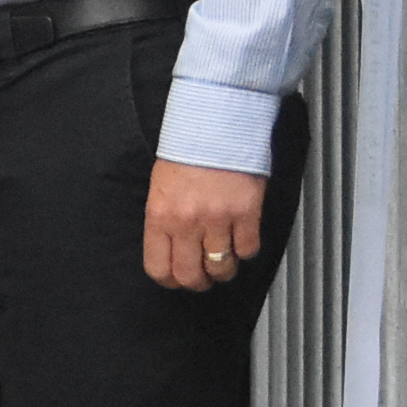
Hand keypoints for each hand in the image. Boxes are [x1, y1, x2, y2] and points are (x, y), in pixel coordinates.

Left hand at [143, 161, 268, 292]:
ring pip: (222, 268)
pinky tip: (241, 238)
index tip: (177, 278)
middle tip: (205, 276)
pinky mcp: (246, 213)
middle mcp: (187, 222)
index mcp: (159, 215)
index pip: (159, 268)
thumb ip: (164, 220)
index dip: (170, 280)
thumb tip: (172, 249)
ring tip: (224, 260)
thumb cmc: (187, 151)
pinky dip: (246, 250)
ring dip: (224, 269)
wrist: (215, 124)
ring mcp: (218, 219)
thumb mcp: (161, 187)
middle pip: (191, 276)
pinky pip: (248, 249)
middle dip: (198, 282)